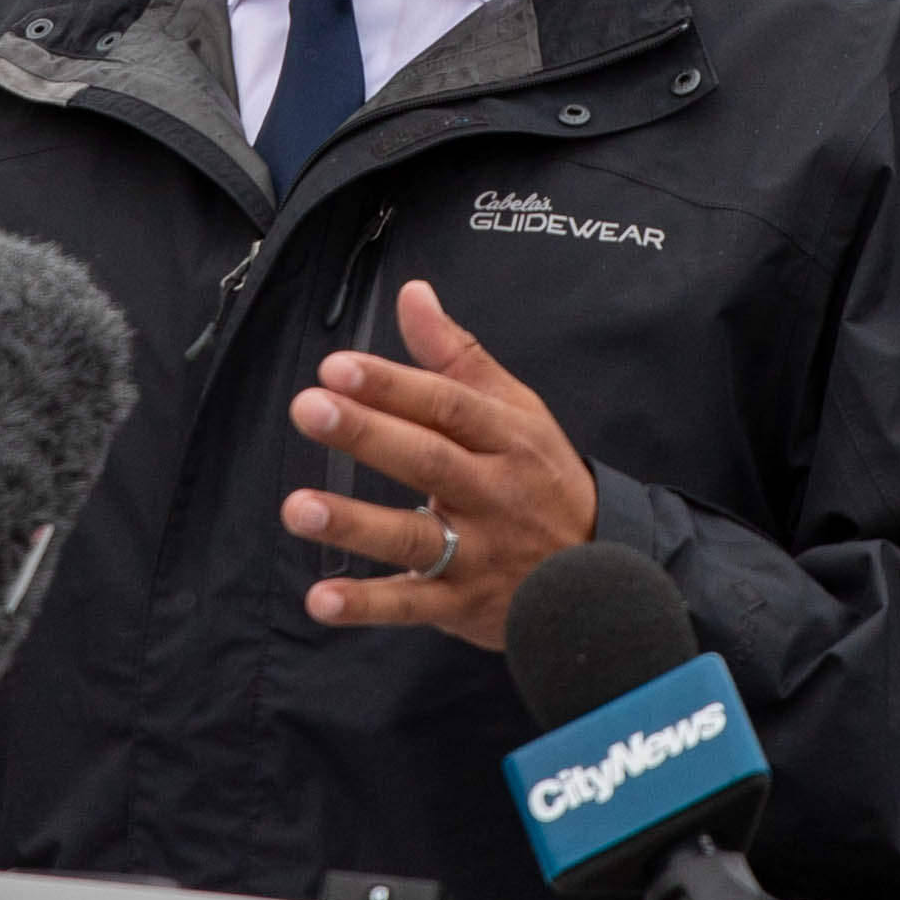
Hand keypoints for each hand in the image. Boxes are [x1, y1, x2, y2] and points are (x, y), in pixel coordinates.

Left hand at [279, 283, 602, 651]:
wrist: (601, 577)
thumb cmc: (543, 479)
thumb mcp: (515, 410)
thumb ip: (456, 355)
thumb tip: (412, 294)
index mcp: (505, 438)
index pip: (447, 405)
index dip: (393, 384)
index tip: (338, 366)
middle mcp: (492, 493)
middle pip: (428, 460)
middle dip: (367, 434)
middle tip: (309, 408)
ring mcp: (478, 552)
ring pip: (415, 537)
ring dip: (355, 523)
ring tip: (299, 507)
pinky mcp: (460, 603)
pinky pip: (411, 605)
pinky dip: (366, 605)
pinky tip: (322, 599)